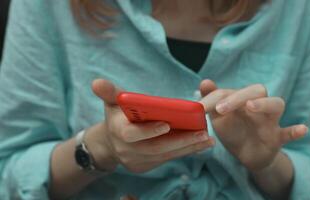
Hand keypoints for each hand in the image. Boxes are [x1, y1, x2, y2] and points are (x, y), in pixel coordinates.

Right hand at [85, 79, 214, 172]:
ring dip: (188, 147)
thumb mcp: (112, 102)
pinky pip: (168, 159)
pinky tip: (201, 144)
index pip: (131, 134)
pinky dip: (185, 151)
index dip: (148, 130)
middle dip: (180, 141)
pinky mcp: (147, 166)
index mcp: (118, 131)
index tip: (167, 124)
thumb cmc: (116, 117)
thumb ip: (108, 92)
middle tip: (203, 133)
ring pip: (165, 155)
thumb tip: (97, 82)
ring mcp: (137, 160)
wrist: (111, 143)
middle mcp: (127, 150)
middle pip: (156, 148)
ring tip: (207, 139)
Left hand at [199, 80, 307, 172]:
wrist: (246, 156)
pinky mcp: (278, 138)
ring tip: (251, 106)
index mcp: (242, 99)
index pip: (231, 91)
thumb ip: (213, 99)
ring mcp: (270, 121)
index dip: (215, 98)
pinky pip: (289, 132)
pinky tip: (302, 129)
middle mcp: (258, 106)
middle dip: (238, 97)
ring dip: (264, 104)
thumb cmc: (233, 131)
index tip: (200, 108)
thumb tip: (205, 81)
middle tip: (221, 109)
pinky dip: (296, 130)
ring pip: (276, 104)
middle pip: (257, 90)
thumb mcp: (220, 117)